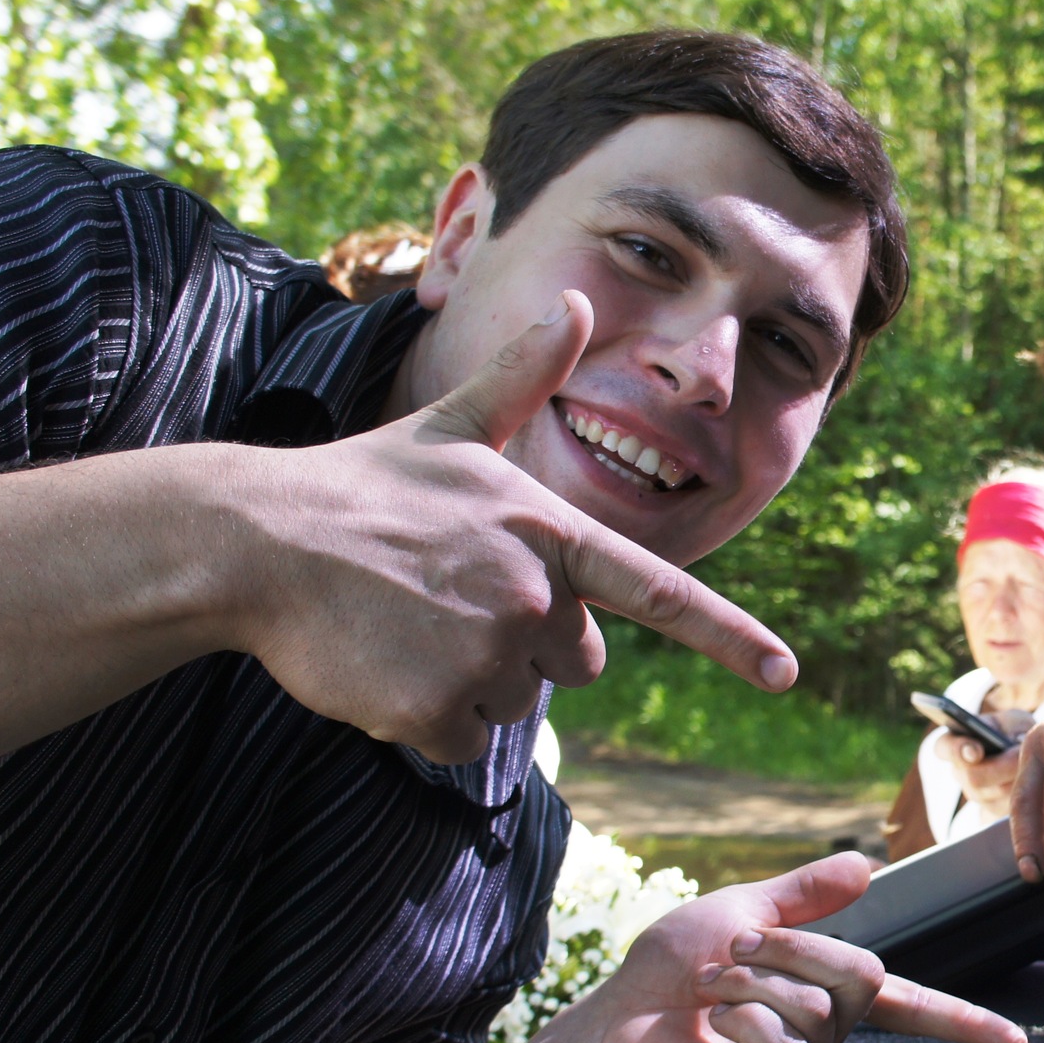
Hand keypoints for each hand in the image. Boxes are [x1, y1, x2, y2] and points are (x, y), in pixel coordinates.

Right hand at [223, 290, 797, 763]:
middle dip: (526, 643)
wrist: (257, 542)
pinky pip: (459, 741)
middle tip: (447, 599)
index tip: (786, 673)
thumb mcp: (452, 425)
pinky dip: (422, 720)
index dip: (730, 638)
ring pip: (515, 702)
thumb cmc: (362, 486)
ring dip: (468, 680)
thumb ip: (525, 376)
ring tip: (404, 623)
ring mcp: (488, 654)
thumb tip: (574, 301)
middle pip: (577, 660)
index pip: (662, 592)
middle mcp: (533, 595)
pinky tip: (381, 665)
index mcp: (550, 533)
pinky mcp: (438, 708)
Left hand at [573, 852, 1025, 1042]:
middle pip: (865, 975)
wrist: (609, 1020)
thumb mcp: (740, 911)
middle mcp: (825, 1041)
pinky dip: (744, 1016)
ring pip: (822, 1006)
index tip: (1018, 1041)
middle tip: (732, 952)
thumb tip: (868, 867)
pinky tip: (713, 1025)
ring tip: (710, 990)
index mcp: (827, 999)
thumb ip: (805, 895)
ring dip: (752, 978)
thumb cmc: (666, 974)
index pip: (911, 1007)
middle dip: (792, 946)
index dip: (965, 1023)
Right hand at [945, 708, 1032, 816]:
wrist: (1030, 757)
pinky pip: (1008, 811)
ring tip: (1038, 766)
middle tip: (1022, 756)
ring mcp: (976, 795)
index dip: (957, 750)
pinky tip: (1042, 784)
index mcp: (955, 743)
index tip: (976, 750)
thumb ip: (1009, 728)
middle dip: (1001, 768)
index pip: (945, 747)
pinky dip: (1027, 797)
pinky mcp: (993, 813)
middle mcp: (960, 772)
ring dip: (1018, 781)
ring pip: (995, 795)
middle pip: (973, 778)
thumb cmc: (1016, 732)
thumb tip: (1012, 744)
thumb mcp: (1013, 720)